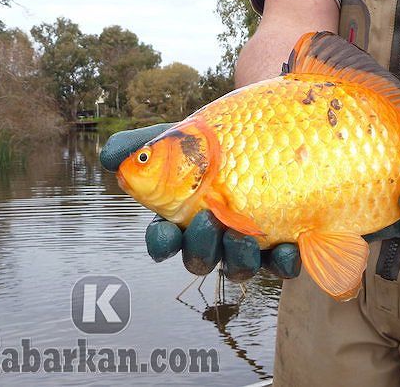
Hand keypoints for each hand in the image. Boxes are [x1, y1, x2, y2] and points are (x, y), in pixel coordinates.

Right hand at [100, 124, 300, 280]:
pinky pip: (282, 266)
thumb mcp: (179, 136)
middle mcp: (213, 237)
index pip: (164, 241)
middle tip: (207, 220)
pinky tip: (289, 248)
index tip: (165, 232)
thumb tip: (110, 158)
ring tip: (242, 234)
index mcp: (182, 218)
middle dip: (200, 246)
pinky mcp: (282, 245)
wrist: (268, 132)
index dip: (161, 243)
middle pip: (200, 258)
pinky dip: (284, 262)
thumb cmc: (216, 139)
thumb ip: (142, 145)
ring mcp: (247, 244)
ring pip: (238, 266)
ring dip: (238, 257)